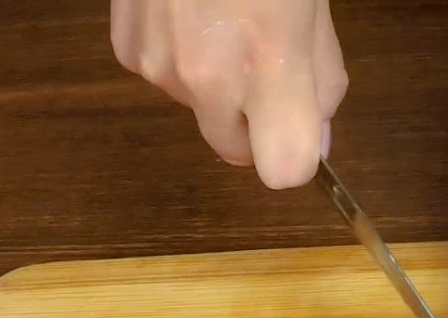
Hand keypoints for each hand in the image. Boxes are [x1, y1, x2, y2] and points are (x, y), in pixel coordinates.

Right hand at [110, 0, 348, 188]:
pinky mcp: (127, 51)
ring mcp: (159, 68)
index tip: (300, 136)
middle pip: (236, 153)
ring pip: (199, 110)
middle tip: (265, 72)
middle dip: (255, 127)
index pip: (283, 172)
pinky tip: (186, 11)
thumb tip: (316, 144)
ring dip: (215, 85)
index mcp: (269, 68)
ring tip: (223, 20)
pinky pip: (163, 78)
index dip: (295, 159)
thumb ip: (321, 84)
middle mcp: (208, 80)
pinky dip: (179, 57)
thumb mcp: (313, 11)